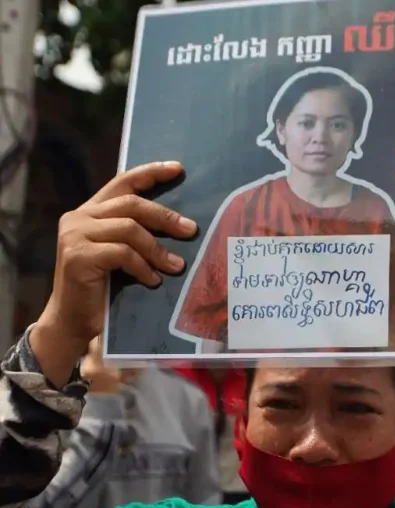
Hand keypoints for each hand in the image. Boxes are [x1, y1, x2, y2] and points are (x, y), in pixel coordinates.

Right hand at [31, 162, 196, 385]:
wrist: (73, 321)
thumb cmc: (103, 288)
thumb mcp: (122, 254)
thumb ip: (137, 234)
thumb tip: (182, 224)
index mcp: (90, 212)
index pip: (122, 182)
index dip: (150, 173)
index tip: (178, 168)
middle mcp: (78, 217)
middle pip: (131, 205)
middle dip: (165, 216)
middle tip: (191, 230)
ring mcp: (74, 235)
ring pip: (128, 228)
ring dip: (157, 248)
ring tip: (176, 266)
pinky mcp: (77, 256)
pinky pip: (122, 253)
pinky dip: (142, 266)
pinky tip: (152, 280)